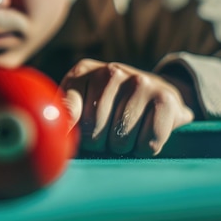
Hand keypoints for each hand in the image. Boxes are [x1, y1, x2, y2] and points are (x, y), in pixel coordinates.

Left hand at [60, 59, 193, 156]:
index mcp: (82, 72)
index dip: (70, 134)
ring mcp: (139, 82)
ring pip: (120, 141)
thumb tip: (56, 134)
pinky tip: (145, 133)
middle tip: (107, 132)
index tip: (71, 141)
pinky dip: (144, 149)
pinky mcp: (165, 98)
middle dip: (99, 143)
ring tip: (127, 131)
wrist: (157, 93)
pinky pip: (147, 144)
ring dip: (122, 147)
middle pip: (92, 133)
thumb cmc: (108, 106)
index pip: (68, 112)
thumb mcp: (79, 103)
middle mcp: (110, 71)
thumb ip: (64, 115)